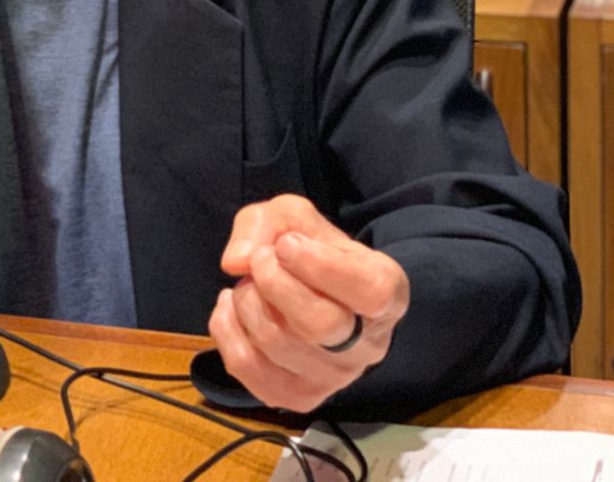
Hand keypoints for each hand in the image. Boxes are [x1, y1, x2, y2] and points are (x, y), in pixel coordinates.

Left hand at [207, 194, 408, 412]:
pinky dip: (225, 328)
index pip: (370, 291)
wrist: (312, 291)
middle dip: (274, 282)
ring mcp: (334, 378)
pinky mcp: (297, 396)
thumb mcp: (296, 217)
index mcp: (388, 296)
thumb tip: (237, 262)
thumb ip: (270, 223)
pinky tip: (234, 307)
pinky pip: (245, 366)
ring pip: (276, 342)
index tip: (288, 244)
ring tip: (251, 282)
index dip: (320, 265)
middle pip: (320, 325)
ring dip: (246, 300)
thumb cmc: (312, 251)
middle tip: (261, 259)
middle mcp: (369, 346)